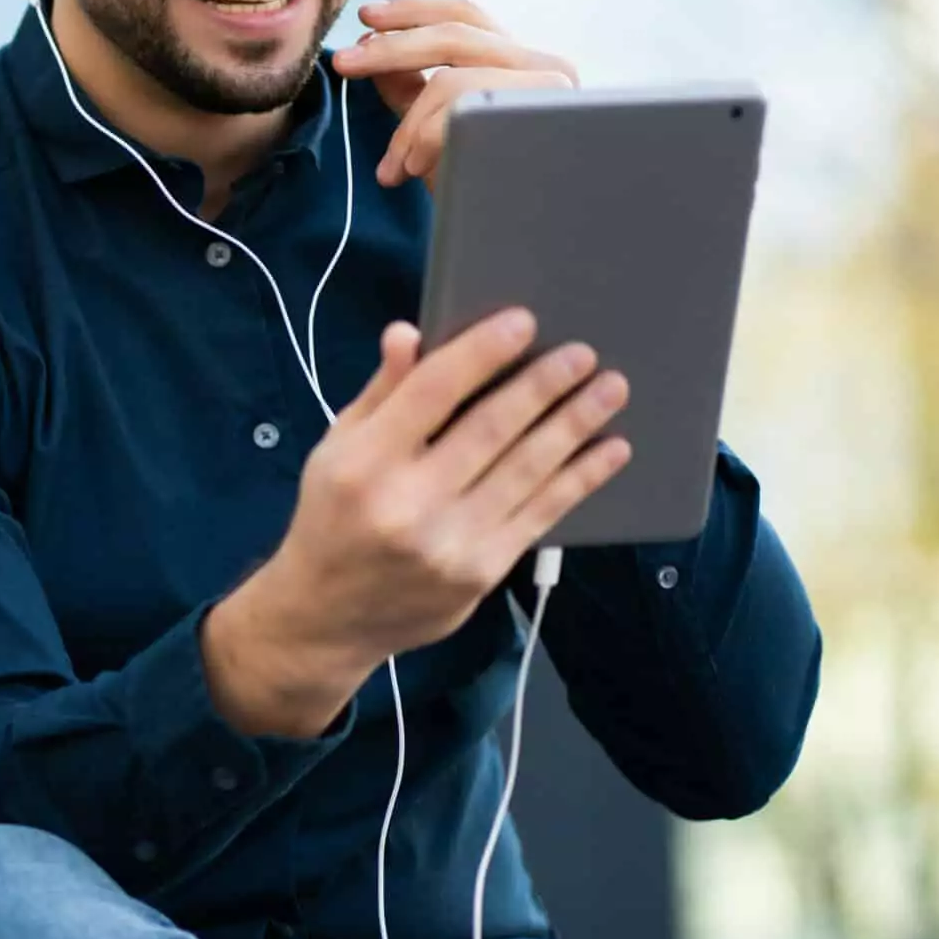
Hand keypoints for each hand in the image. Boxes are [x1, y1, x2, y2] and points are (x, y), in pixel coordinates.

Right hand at [200, 311, 630, 736]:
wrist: (328, 616)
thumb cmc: (334, 517)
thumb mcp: (337, 447)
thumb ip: (381, 392)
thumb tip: (409, 333)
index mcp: (363, 462)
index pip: (430, 392)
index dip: (480, 353)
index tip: (523, 322)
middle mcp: (407, 502)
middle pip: (489, 429)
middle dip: (543, 386)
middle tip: (583, 355)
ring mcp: (450, 542)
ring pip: (526, 470)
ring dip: (575, 425)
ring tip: (610, 390)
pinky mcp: (482, 572)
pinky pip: (542, 514)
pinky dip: (580, 478)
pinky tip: (608, 451)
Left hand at [330, 0, 576, 191]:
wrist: (518, 247)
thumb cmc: (484, 192)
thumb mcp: (435, 132)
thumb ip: (411, 88)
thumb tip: (371, 45)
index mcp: (521, 63)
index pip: (464, 14)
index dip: (413, 10)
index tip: (366, 19)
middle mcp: (547, 67)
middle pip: (455, 33)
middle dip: (390, 48)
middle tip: (344, 65)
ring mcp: (554, 91)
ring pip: (455, 79)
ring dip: (410, 124)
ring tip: (396, 166)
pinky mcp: (549, 118)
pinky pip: (466, 110)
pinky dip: (429, 136)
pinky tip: (415, 168)